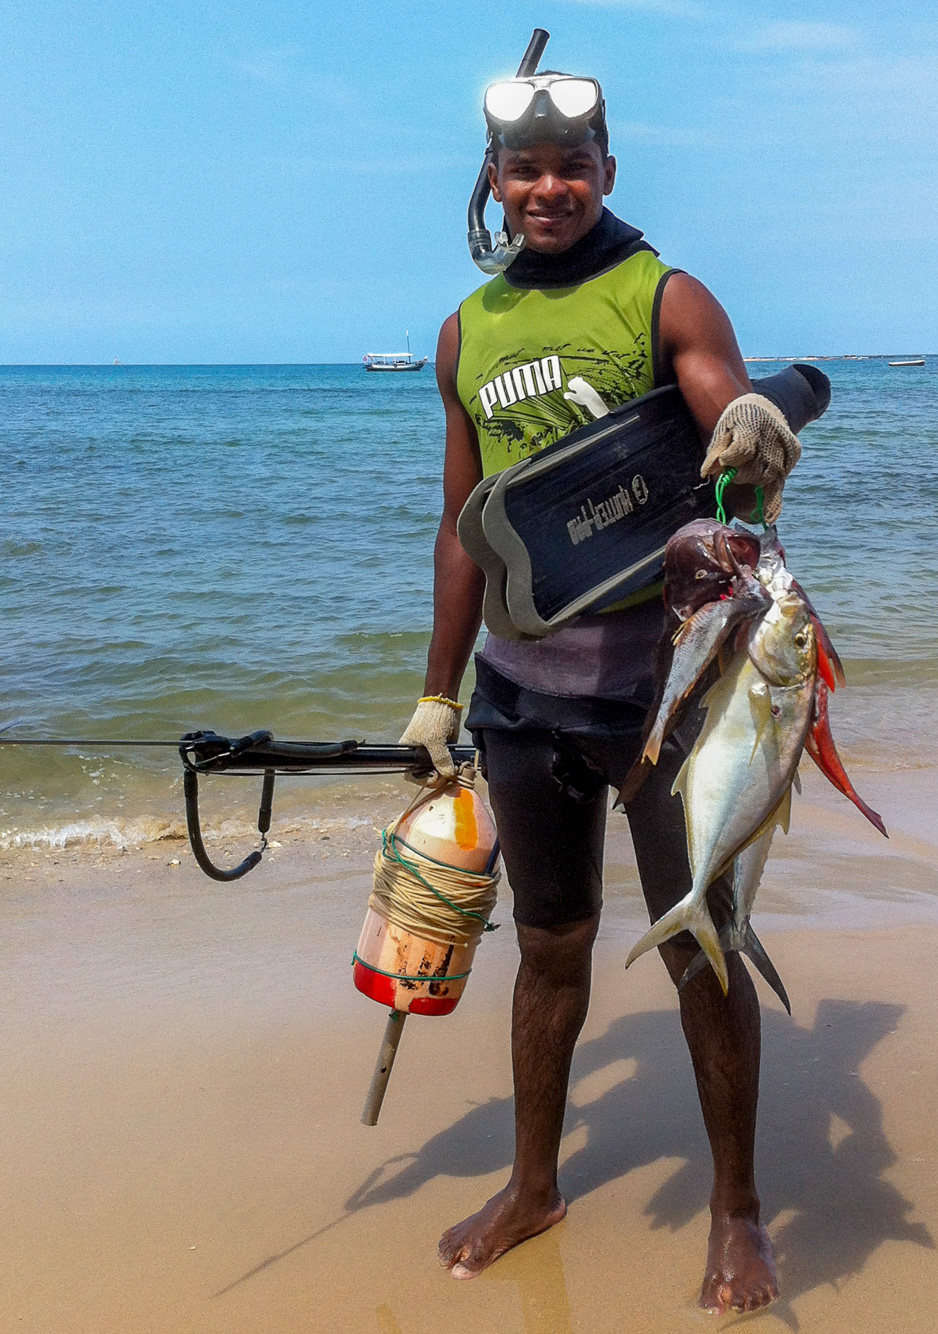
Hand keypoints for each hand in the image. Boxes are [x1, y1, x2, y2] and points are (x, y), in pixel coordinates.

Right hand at [399, 695, 462, 778]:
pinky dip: (451, 768)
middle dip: (434, 778)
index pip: (410, 774)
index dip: (420, 780)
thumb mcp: (435, 740)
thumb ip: (440, 759)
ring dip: (444, 775)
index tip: (433, 778)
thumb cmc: (432, 719)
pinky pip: (446, 765)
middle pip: (424, 775)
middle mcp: (418, 755)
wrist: (445, 704)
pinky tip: (456, 768)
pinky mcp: (443, 751)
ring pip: (437, 771)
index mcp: (409, 752)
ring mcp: (432, 754)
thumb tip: (448, 774)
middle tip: (444, 776)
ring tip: (452, 772)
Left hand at [701, 393, 801, 523]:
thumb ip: (715, 451)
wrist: (764, 408)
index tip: (723, 460)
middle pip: (753, 470)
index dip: (729, 460)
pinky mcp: (793, 455)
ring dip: (752, 481)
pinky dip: (773, 498)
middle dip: (739, 475)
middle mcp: (772, 436)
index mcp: (752, 425)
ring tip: (747, 470)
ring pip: (765, 478)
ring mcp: (785, 447)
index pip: (741, 451)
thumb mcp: (722, 430)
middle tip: (734, 469)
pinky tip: (768, 513)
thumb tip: (706, 473)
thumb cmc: (737, 422)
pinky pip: (780, 482)